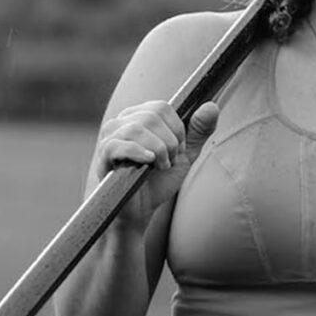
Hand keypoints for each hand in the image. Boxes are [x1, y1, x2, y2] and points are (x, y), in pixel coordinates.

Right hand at [94, 99, 218, 227]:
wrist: (140, 210)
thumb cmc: (158, 180)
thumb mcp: (185, 155)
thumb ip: (198, 131)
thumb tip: (211, 106)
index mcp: (140, 116)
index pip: (162, 107)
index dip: (177, 129)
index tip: (178, 151)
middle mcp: (122, 121)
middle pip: (153, 115)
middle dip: (170, 141)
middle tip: (168, 162)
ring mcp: (110, 136)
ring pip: (138, 127)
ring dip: (158, 150)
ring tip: (159, 167)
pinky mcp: (103, 154)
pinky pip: (119, 144)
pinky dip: (139, 152)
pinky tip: (148, 162)